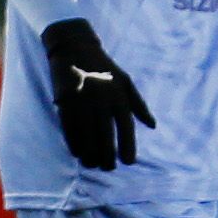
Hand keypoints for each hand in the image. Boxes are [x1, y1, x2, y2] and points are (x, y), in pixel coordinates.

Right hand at [43, 18, 154, 170]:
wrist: (75, 49)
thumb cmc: (104, 68)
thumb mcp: (126, 82)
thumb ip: (139, 105)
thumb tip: (152, 126)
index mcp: (119, 96)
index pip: (126, 126)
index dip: (128, 146)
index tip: (129, 162)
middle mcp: (102, 100)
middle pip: (105, 134)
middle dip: (107, 155)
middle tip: (108, 168)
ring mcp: (82, 101)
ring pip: (87, 134)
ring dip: (89, 153)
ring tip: (93, 164)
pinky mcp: (65, 102)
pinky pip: (69, 128)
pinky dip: (73, 142)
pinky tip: (77, 153)